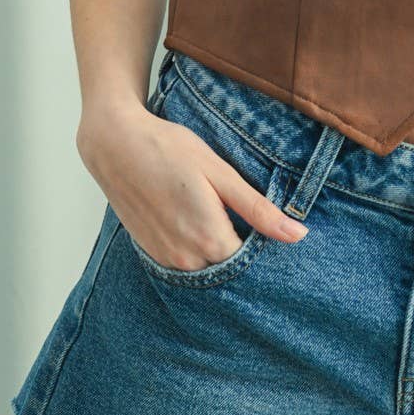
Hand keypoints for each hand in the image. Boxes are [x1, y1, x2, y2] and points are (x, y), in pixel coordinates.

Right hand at [77, 98, 308, 270]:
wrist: (114, 144)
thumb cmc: (169, 149)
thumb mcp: (219, 172)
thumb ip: (258, 209)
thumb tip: (299, 234)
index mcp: (210, 239)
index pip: (253, 265)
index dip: (265, 249)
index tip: (271, 229)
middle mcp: (186, 259)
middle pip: (230, 270)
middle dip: (243, 253)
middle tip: (246, 219)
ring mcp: (166, 259)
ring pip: (207, 269)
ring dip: (219, 252)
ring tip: (221, 217)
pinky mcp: (151, 253)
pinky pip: (185, 264)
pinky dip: (197, 251)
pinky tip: (196, 222)